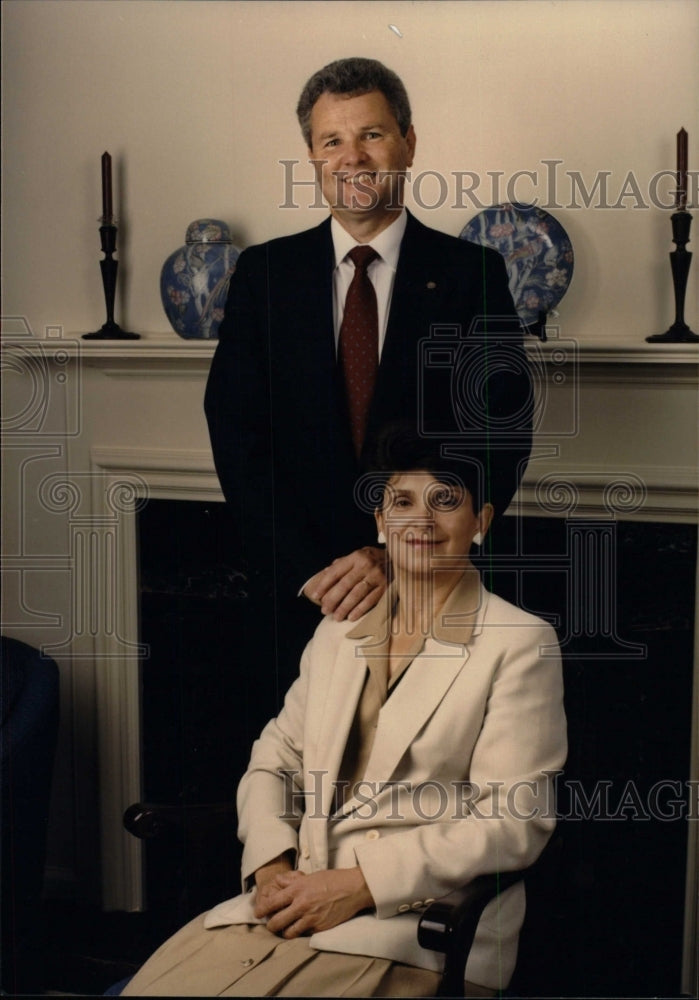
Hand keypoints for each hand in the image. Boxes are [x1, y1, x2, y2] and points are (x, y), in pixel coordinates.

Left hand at [255, 867, 373, 937]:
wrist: (353, 888)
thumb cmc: (332, 880)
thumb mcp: (310, 876)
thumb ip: (292, 881)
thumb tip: (277, 882)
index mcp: (298, 889)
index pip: (273, 903)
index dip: (262, 910)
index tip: (257, 913)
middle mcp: (302, 904)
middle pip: (277, 922)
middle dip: (270, 926)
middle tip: (270, 925)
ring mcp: (311, 918)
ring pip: (289, 933)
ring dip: (284, 932)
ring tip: (285, 929)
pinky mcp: (320, 928)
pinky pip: (304, 934)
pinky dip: (301, 932)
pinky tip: (302, 928)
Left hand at [303, 547, 386, 621]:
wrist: (402, 559)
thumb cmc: (374, 559)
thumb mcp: (359, 556)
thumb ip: (343, 564)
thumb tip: (325, 573)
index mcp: (356, 556)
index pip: (336, 572)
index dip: (324, 585)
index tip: (315, 596)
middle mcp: (366, 565)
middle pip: (345, 585)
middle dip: (332, 599)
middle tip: (324, 610)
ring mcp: (378, 576)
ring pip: (356, 594)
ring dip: (344, 607)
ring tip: (335, 617)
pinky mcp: (387, 587)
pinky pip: (371, 601)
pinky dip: (360, 610)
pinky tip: (351, 617)